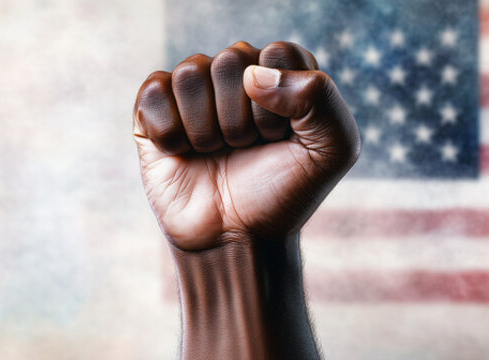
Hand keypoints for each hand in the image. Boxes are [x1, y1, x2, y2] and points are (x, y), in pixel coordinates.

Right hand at [132, 41, 359, 250]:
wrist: (237, 238)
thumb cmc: (285, 192)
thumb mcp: (333, 149)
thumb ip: (320, 97)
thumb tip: (254, 74)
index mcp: (283, 71)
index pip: (277, 54)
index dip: (281, 103)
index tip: (282, 137)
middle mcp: (239, 72)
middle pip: (231, 61)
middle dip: (242, 120)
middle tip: (247, 148)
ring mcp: (195, 88)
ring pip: (190, 74)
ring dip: (207, 129)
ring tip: (217, 152)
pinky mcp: (154, 108)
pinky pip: (155, 91)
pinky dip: (171, 132)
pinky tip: (184, 152)